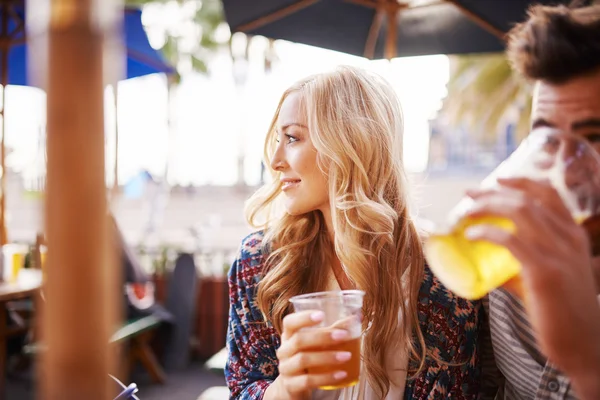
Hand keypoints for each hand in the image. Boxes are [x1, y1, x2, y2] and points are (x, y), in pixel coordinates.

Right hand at [269, 310, 353, 398]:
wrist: (293, 387)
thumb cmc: (308, 358)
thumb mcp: (314, 345)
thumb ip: (332, 331)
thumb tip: (357, 318)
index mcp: (289, 336)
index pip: (289, 322)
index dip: (303, 317)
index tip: (322, 315)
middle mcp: (284, 350)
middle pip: (299, 340)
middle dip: (323, 336)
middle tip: (344, 335)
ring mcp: (286, 369)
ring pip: (303, 360)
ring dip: (327, 357)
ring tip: (347, 356)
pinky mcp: (292, 385)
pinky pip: (308, 381)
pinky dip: (326, 377)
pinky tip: (342, 374)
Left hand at [465, 178, 599, 394]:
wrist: (584, 343)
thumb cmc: (562, 312)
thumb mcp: (548, 277)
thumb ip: (520, 268)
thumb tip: (484, 268)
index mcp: (573, 235)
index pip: (548, 194)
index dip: (521, 182)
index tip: (496, 180)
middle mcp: (568, 238)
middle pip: (526, 199)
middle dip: (492, 193)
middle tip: (467, 195)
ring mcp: (558, 253)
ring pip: (518, 212)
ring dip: (486, 207)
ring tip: (465, 213)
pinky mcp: (545, 271)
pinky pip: (511, 240)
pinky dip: (487, 232)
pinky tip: (471, 235)